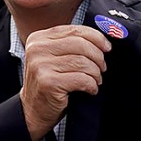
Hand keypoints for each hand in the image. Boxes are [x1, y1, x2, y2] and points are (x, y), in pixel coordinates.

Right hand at [20, 25, 110, 140]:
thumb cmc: (50, 84)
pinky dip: (91, 85)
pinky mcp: (48, 82)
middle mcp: (37, 49)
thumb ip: (71, 45)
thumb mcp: (54, 58)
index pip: (74, 30)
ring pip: (83, 62)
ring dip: (95, 73)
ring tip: (95, 80)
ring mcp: (40, 65)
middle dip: (98, 57)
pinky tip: (90, 89)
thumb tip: (103, 39)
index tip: (107, 47)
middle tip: (102, 68)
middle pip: (80, 44)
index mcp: (39, 38)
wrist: (33, 111)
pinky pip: (81, 79)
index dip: (96, 37)